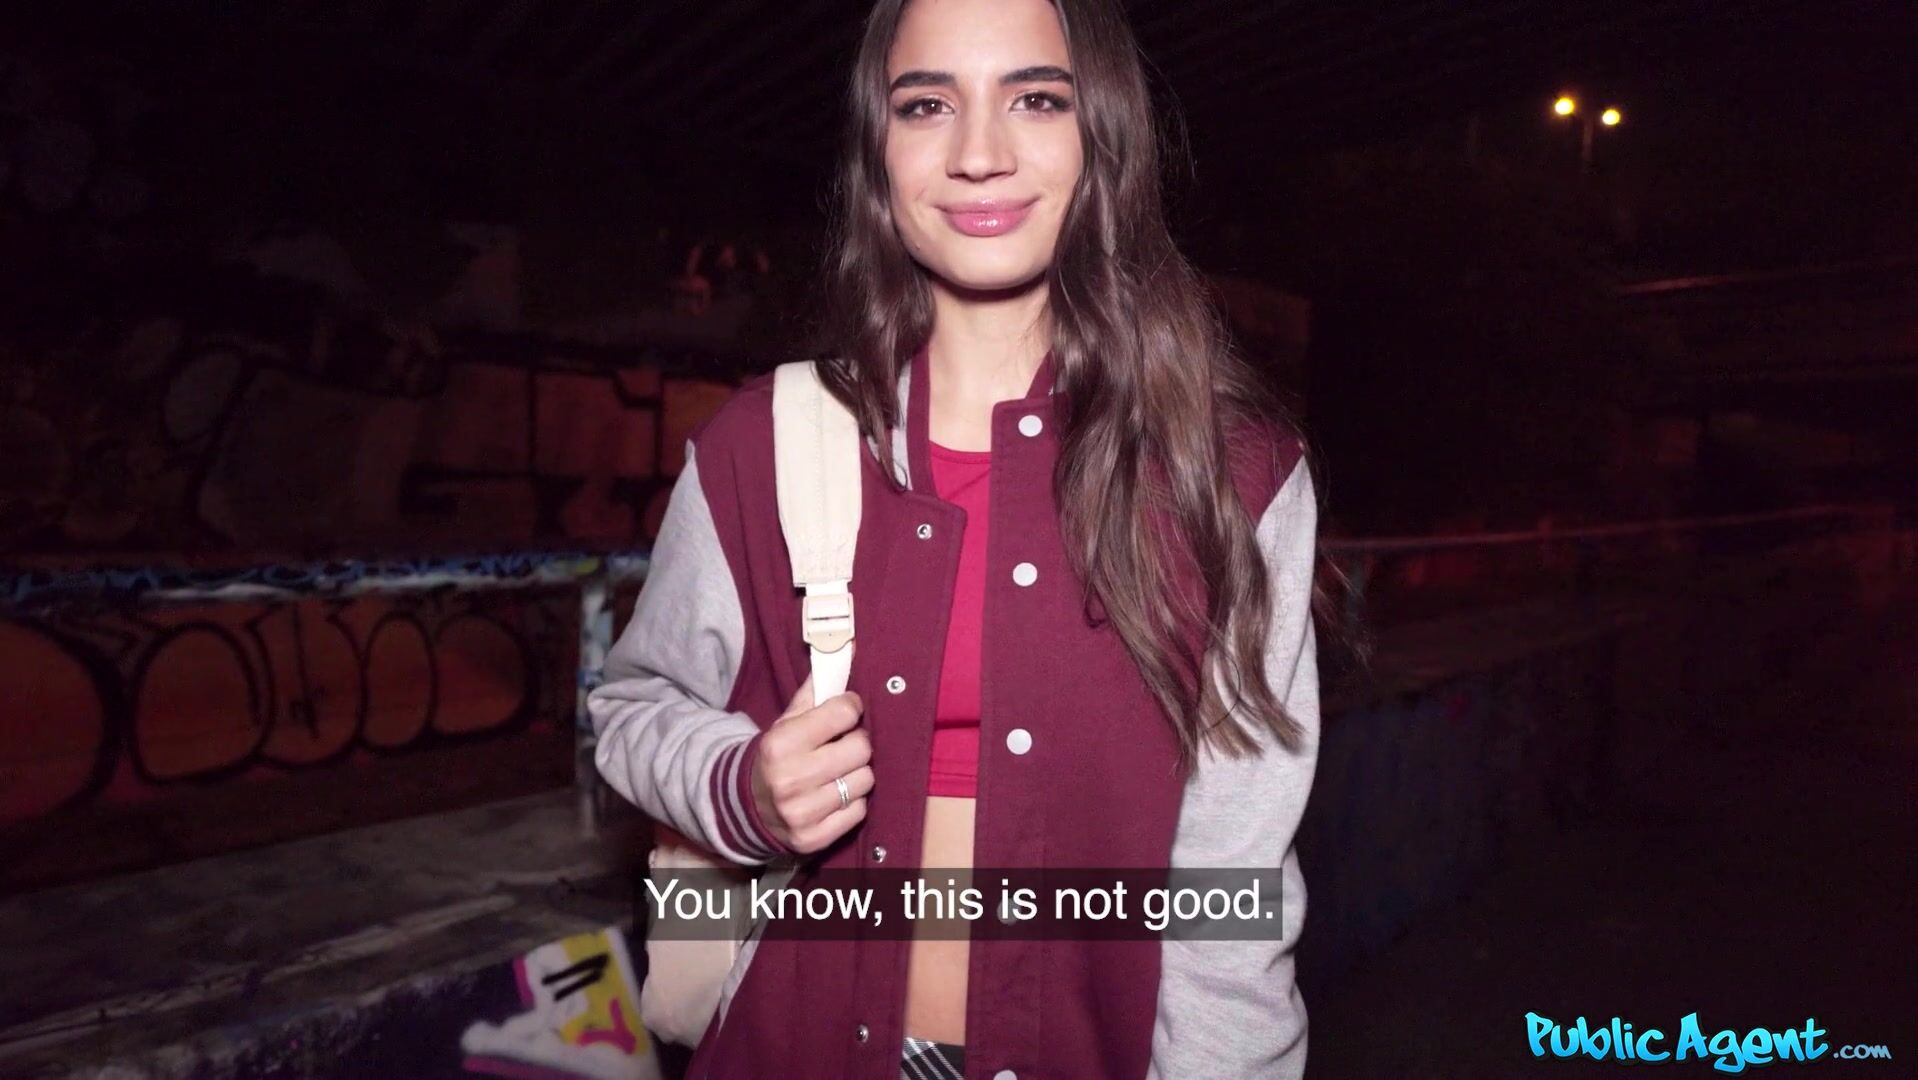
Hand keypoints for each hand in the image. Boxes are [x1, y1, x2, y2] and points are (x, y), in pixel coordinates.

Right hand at [750, 651, 870, 853]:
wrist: (746, 805)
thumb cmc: (777, 754)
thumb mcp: (787, 720)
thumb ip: (817, 688)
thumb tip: (848, 647)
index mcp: (780, 743)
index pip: (844, 712)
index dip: (850, 709)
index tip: (845, 712)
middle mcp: (790, 779)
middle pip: (861, 748)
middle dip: (856, 743)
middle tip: (842, 744)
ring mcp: (801, 812)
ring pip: (864, 780)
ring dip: (856, 773)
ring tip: (837, 771)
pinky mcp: (813, 839)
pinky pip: (859, 811)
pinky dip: (852, 802)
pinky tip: (833, 795)